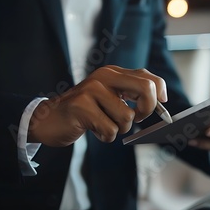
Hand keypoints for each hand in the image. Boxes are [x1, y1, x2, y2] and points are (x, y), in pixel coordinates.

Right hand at [28, 65, 167, 146]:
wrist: (49, 119)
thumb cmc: (85, 112)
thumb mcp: (110, 98)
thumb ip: (132, 95)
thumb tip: (161, 102)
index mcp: (114, 73)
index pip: (149, 78)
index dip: (160, 93)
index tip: (160, 107)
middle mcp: (104, 76)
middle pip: (145, 89)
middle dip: (146, 110)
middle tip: (136, 118)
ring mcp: (91, 90)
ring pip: (127, 117)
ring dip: (119, 128)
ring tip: (103, 124)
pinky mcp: (81, 106)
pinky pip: (110, 129)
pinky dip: (105, 136)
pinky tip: (93, 130)